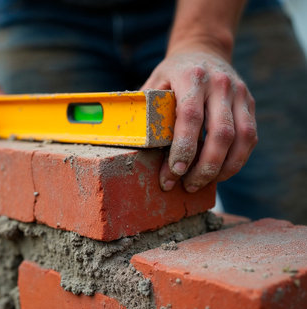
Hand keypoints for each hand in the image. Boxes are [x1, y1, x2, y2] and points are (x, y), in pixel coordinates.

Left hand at [141, 49, 256, 192]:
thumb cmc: (172, 74)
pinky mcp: (249, 103)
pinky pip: (250, 137)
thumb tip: (130, 143)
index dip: (184, 148)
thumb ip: (147, 108)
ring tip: (202, 183)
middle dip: (205, 167)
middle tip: (187, 185)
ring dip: (223, 168)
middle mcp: (219, 84)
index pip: (190, 116)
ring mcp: (238, 93)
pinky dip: (236, 160)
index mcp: (191, 77)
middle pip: (221, 132)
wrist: (203, 51)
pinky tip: (219, 172)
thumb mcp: (155, 82)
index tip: (174, 172)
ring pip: (242, 138)